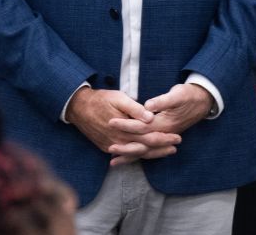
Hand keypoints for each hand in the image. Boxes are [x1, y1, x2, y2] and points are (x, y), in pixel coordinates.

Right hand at [66, 87, 181, 166]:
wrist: (77, 107)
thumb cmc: (100, 100)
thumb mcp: (118, 98)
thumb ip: (135, 109)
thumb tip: (151, 118)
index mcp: (125, 129)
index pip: (150, 137)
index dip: (165, 138)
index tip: (177, 137)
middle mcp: (119, 142)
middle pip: (145, 149)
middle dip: (162, 148)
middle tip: (176, 146)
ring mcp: (111, 146)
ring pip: (136, 154)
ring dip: (152, 154)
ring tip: (165, 152)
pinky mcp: (106, 147)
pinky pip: (124, 155)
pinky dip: (136, 157)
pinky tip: (144, 156)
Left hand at [105, 84, 212, 164]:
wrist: (202, 101)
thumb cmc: (188, 96)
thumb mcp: (177, 95)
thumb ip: (162, 101)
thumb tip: (148, 107)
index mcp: (165, 123)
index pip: (142, 126)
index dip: (126, 124)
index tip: (111, 122)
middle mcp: (164, 133)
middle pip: (142, 143)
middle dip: (125, 146)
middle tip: (109, 148)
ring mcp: (164, 137)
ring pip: (145, 151)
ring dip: (130, 156)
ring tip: (113, 161)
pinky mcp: (163, 137)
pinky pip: (149, 149)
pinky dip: (137, 154)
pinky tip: (126, 158)